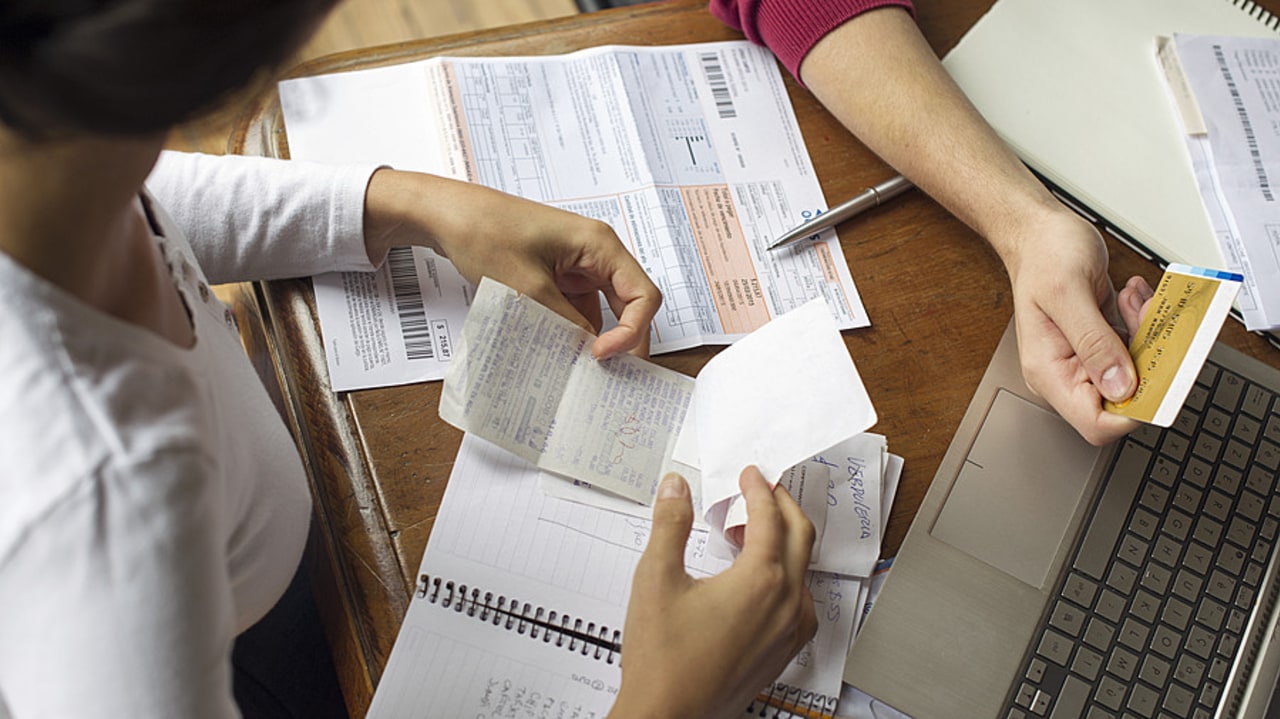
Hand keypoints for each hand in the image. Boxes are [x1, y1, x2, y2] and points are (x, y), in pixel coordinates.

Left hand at [362, 169, 661, 358]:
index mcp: (600, 245)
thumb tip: (587, 355)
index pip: (643, 295)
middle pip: (629, 305)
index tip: (599, 355)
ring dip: (591, 340)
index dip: (632, 331)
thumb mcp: (527, 287)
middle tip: (605, 377)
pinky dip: (570, 332)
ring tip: (575, 370)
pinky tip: (556, 354)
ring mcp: (577, 266)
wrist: (448, 216)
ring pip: (602, 312)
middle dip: (621, 341)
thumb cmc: (485, 233)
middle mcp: (596, 254)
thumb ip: (564, 322)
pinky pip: (577, 310)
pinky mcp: (558, 277)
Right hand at [608, 469, 816, 718]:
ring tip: (750, 536)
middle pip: (799, 537)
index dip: (758, 489)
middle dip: (781, 506)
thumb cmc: (662, 659)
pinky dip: (786, 579)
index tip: (749, 474)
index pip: (769, 518)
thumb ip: (668, 524)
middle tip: (762, 490)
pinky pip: (801, 604)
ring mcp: (788, 632)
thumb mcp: (656, 579)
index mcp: (760, 581)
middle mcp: (785, 605)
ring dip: (783, 544)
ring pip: (802, 571)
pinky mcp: (783, 652)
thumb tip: (676, 488)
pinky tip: (760, 583)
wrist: (666, 716)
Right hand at [1002, 209, 1153, 444]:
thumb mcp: (1067, 293)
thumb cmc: (1043, 256)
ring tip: (1133, 300)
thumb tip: (1121, 386)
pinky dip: (1143, 323)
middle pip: (1125, 398)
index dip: (1134, 411)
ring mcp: (1086, 359)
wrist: (1039, 234)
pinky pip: (1137, 348)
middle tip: (1147, 318)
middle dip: (1148, 361)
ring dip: (1147, 335)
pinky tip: (1129, 298)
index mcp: (1050, 373)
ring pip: (1138, 371)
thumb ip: (1094, 342)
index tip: (1161, 378)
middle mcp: (1068, 373)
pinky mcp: (1102, 344)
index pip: (1096, 423)